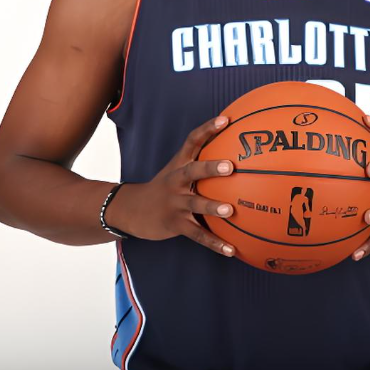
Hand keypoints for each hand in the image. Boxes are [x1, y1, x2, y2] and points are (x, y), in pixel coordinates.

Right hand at [108, 115, 236, 256]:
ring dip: (213, 207)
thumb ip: (201, 161)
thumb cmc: (165, 188)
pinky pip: (197, 235)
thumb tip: (237, 152)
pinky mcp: (175, 224)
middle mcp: (175, 181)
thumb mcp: (176, 170)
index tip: (225, 119)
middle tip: (230, 166)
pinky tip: (232, 250)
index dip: (208, 129)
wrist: (132, 210)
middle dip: (210, 168)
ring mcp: (174, 203)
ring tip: (230, 211)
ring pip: (195, 204)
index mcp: (178, 165)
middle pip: (192, 171)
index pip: (192, 141)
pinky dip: (215, 243)